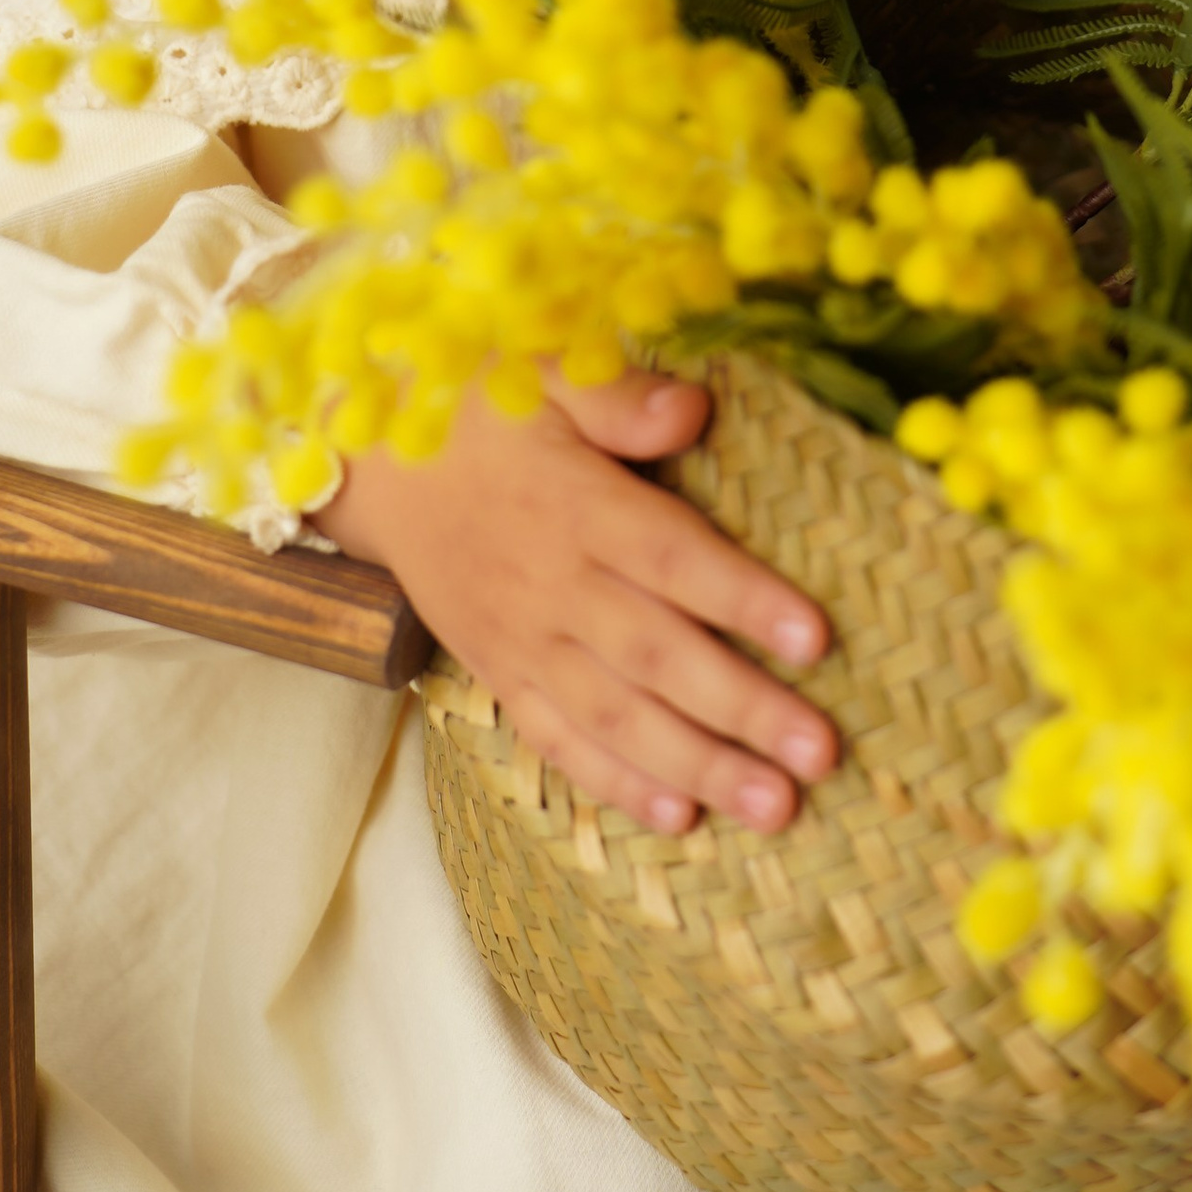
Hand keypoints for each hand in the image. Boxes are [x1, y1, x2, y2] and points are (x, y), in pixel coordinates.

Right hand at [318, 368, 836, 834]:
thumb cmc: (475, 407)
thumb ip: (617, 395)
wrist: (372, 466)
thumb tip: (694, 410)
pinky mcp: (500, 675)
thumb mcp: (541, 372)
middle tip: (819, 753)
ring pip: (617, 716)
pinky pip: (558, 741)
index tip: (815, 638)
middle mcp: (553, 584)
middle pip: (657, 656)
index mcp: (574, 504)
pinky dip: (616, 783)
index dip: (741, 599)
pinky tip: (679, 819)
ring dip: (698, 767)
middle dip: (741, 709)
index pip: (670, 557)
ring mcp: (524, 641)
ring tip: (775, 808)